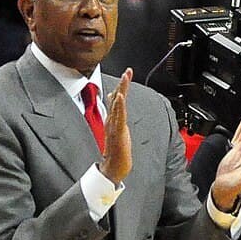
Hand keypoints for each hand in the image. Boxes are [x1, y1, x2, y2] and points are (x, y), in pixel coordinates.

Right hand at [100, 68, 132, 183]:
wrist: (112, 168)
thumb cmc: (116, 154)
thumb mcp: (118, 134)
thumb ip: (118, 124)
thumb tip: (118, 118)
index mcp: (113, 121)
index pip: (117, 101)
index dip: (122, 87)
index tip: (126, 75)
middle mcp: (112, 121)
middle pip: (117, 99)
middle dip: (123, 84)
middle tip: (127, 71)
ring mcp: (114, 126)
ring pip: (118, 104)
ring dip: (122, 90)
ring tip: (125, 77)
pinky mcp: (118, 132)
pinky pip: (119, 116)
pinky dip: (119, 105)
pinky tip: (120, 96)